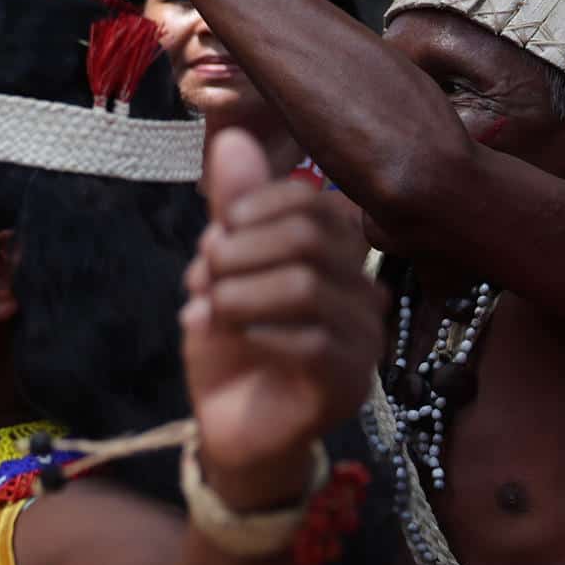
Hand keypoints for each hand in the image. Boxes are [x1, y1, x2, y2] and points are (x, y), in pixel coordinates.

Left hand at [181, 130, 383, 509]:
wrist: (231, 425)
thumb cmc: (232, 341)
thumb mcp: (221, 269)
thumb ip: (231, 211)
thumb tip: (232, 138)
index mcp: (336, 257)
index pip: (311, 200)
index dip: (251, 207)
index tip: (214, 235)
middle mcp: (362, 292)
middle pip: (307, 236)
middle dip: (238, 250)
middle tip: (203, 276)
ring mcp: (362, 341)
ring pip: (306, 285)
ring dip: (238, 292)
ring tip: (210, 309)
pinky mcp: (346, 385)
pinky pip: (310, 341)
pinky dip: (255, 332)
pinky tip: (233, 337)